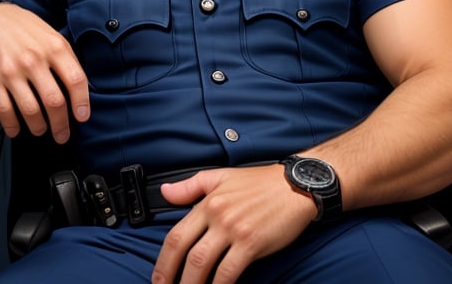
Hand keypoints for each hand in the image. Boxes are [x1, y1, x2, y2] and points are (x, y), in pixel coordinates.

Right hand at [0, 3, 89, 143]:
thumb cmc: (25, 28)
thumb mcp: (52, 35)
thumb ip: (66, 59)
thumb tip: (81, 90)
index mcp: (54, 47)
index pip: (75, 80)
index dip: (82, 103)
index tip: (82, 117)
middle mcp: (34, 60)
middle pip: (54, 102)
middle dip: (61, 125)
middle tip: (62, 135)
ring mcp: (12, 71)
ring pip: (31, 111)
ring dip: (39, 128)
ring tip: (41, 129)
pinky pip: (5, 111)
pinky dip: (12, 126)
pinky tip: (16, 129)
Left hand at [151, 165, 314, 283]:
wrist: (294, 186)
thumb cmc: (259, 183)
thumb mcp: (220, 177)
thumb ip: (190, 186)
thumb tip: (165, 192)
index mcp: (208, 202)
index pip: (176, 235)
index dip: (163, 262)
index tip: (158, 278)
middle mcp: (217, 215)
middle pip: (186, 253)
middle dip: (171, 279)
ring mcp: (234, 230)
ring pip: (203, 265)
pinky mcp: (252, 243)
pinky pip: (229, 272)